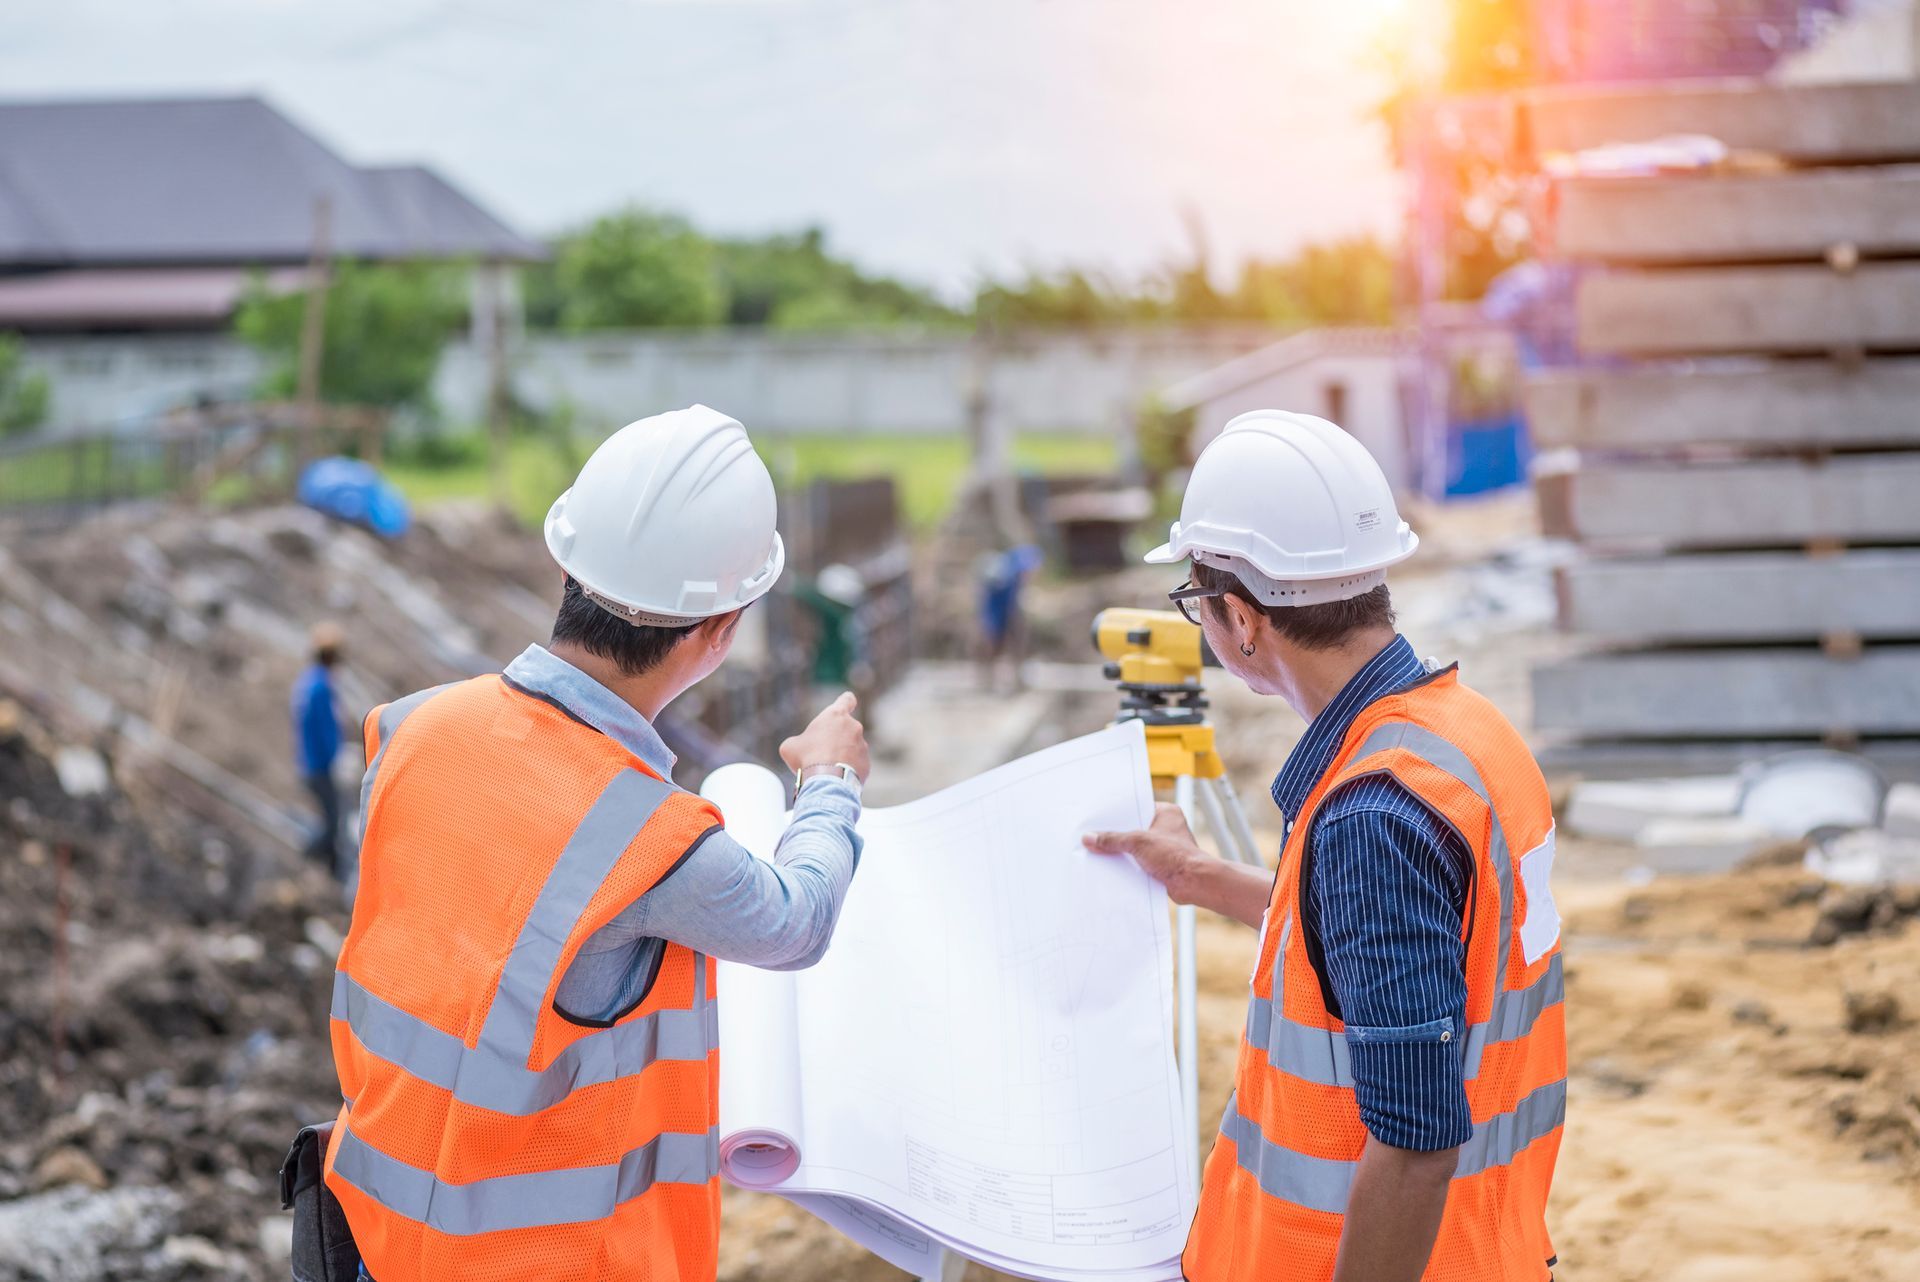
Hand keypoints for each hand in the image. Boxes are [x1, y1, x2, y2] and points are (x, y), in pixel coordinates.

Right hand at [780, 692, 869, 783]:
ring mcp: (862, 745)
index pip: (846, 700)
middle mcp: (853, 727)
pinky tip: (835, 777)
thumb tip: (798, 748)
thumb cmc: (808, 758)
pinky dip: (848, 769)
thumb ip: (798, 741)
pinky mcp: (866, 763)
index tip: (847, 701)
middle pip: (845, 729)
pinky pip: (856, 764)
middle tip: (820, 753)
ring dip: (842, 755)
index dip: (846, 701)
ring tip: (827, 769)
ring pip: (851, 748)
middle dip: (835, 739)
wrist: (827, 781)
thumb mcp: (791, 746)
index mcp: (836, 715)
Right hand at [1083, 803, 1202, 902]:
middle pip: (1133, 828)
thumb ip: (1113, 839)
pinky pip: (1138, 861)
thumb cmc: (1176, 856)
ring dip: (1121, 852)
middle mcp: (1166, 828)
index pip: (1136, 808)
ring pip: (1135, 847)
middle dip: (1117, 835)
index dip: (1117, 813)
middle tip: (1095, 836)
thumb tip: (1091, 838)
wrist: (1194, 883)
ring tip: (1099, 852)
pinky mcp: (1161, 864)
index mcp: (1165, 813)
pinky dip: (1128, 865)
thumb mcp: (1138, 842)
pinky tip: (1112, 868)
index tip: (1099, 817)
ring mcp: (1164, 847)